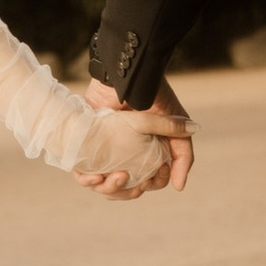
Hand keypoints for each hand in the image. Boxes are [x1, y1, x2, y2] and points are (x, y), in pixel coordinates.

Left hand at [81, 73, 193, 198]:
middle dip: (131, 190)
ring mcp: (105, 153)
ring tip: (115, 176)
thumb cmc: (148, 94)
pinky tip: (95, 177)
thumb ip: (181, 151)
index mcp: (147, 151)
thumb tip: (180, 185)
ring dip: (110, 188)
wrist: (119, 75)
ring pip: (106, 185)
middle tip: (132, 180)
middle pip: (128, 187)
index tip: (155, 177)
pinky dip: (89, 181)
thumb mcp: (170, 121)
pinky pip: (84, 175)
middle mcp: (126, 155)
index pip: (152, 179)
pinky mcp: (86, 149)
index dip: (155, 182)